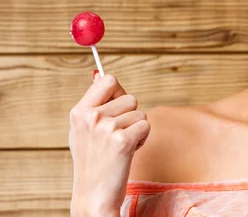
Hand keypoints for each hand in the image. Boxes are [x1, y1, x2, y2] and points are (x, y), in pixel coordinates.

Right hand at [69, 73, 150, 214]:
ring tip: (120, 146)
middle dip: (130, 116)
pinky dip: (142, 139)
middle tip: (116, 136)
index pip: (108, 80)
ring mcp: (106, 128)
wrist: (94, 196)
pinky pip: (146, 126)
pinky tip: (128, 152)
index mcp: (79, 111)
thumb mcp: (84, 129)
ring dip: (136, 129)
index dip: (119, 92)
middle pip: (130, 98)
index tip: (116, 108)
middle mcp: (91, 117)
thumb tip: (99, 74)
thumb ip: (94, 103)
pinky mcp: (122, 141)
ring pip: (140, 113)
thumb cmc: (93, 161)